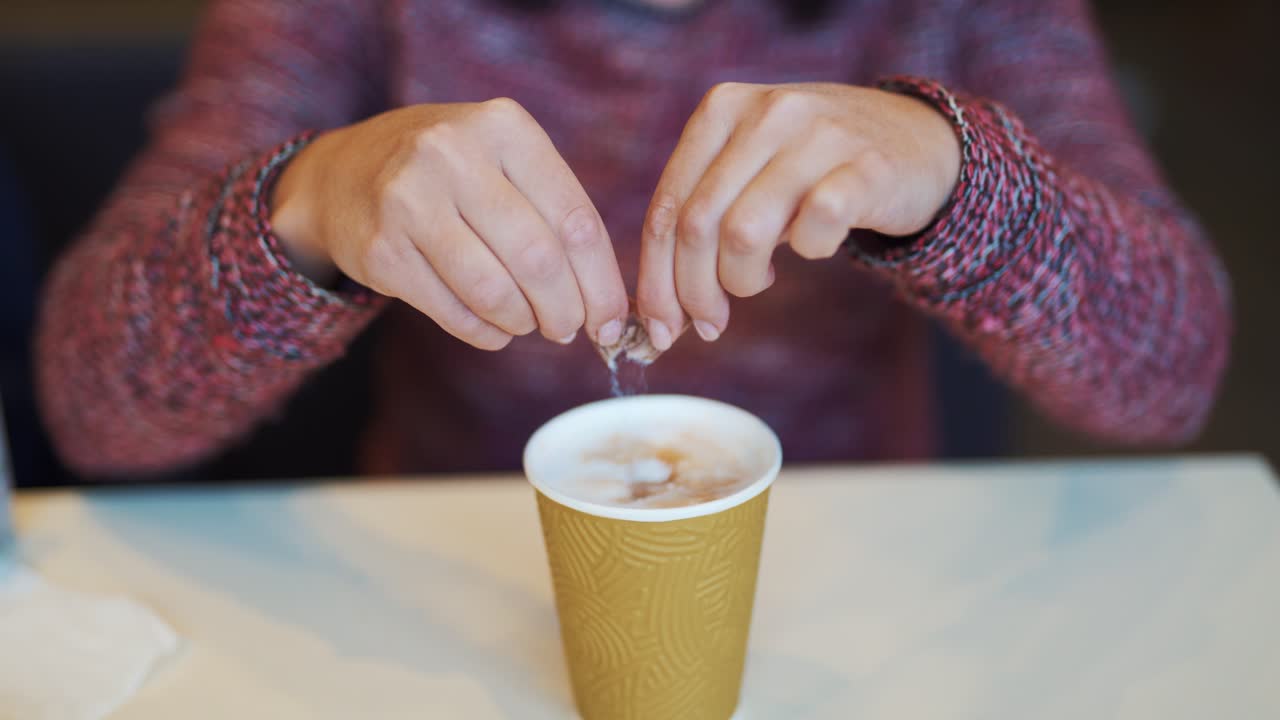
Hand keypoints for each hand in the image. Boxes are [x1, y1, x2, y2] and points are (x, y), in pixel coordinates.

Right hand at [270, 99, 628, 349]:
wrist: (343, 174)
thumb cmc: (450, 174)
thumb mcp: (502, 162)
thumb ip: (555, 216)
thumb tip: (608, 306)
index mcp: (502, 127)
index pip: (575, 220)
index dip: (602, 282)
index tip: (613, 319)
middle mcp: (452, 154)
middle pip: (539, 260)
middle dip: (566, 310)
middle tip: (568, 329)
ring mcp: (409, 201)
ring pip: (495, 292)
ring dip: (523, 323)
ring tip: (527, 323)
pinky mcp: (381, 250)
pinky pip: (454, 312)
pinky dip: (485, 332)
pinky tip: (494, 328)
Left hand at [636, 82, 960, 347]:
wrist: (919, 139)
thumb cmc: (817, 169)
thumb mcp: (751, 172)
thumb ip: (704, 221)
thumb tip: (661, 311)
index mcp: (721, 110)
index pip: (667, 207)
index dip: (655, 278)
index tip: (658, 328)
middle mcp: (766, 113)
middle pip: (698, 225)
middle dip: (692, 292)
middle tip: (707, 325)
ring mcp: (818, 136)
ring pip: (743, 232)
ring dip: (741, 281)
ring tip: (757, 282)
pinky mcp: (867, 167)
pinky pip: (815, 226)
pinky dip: (807, 253)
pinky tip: (813, 248)